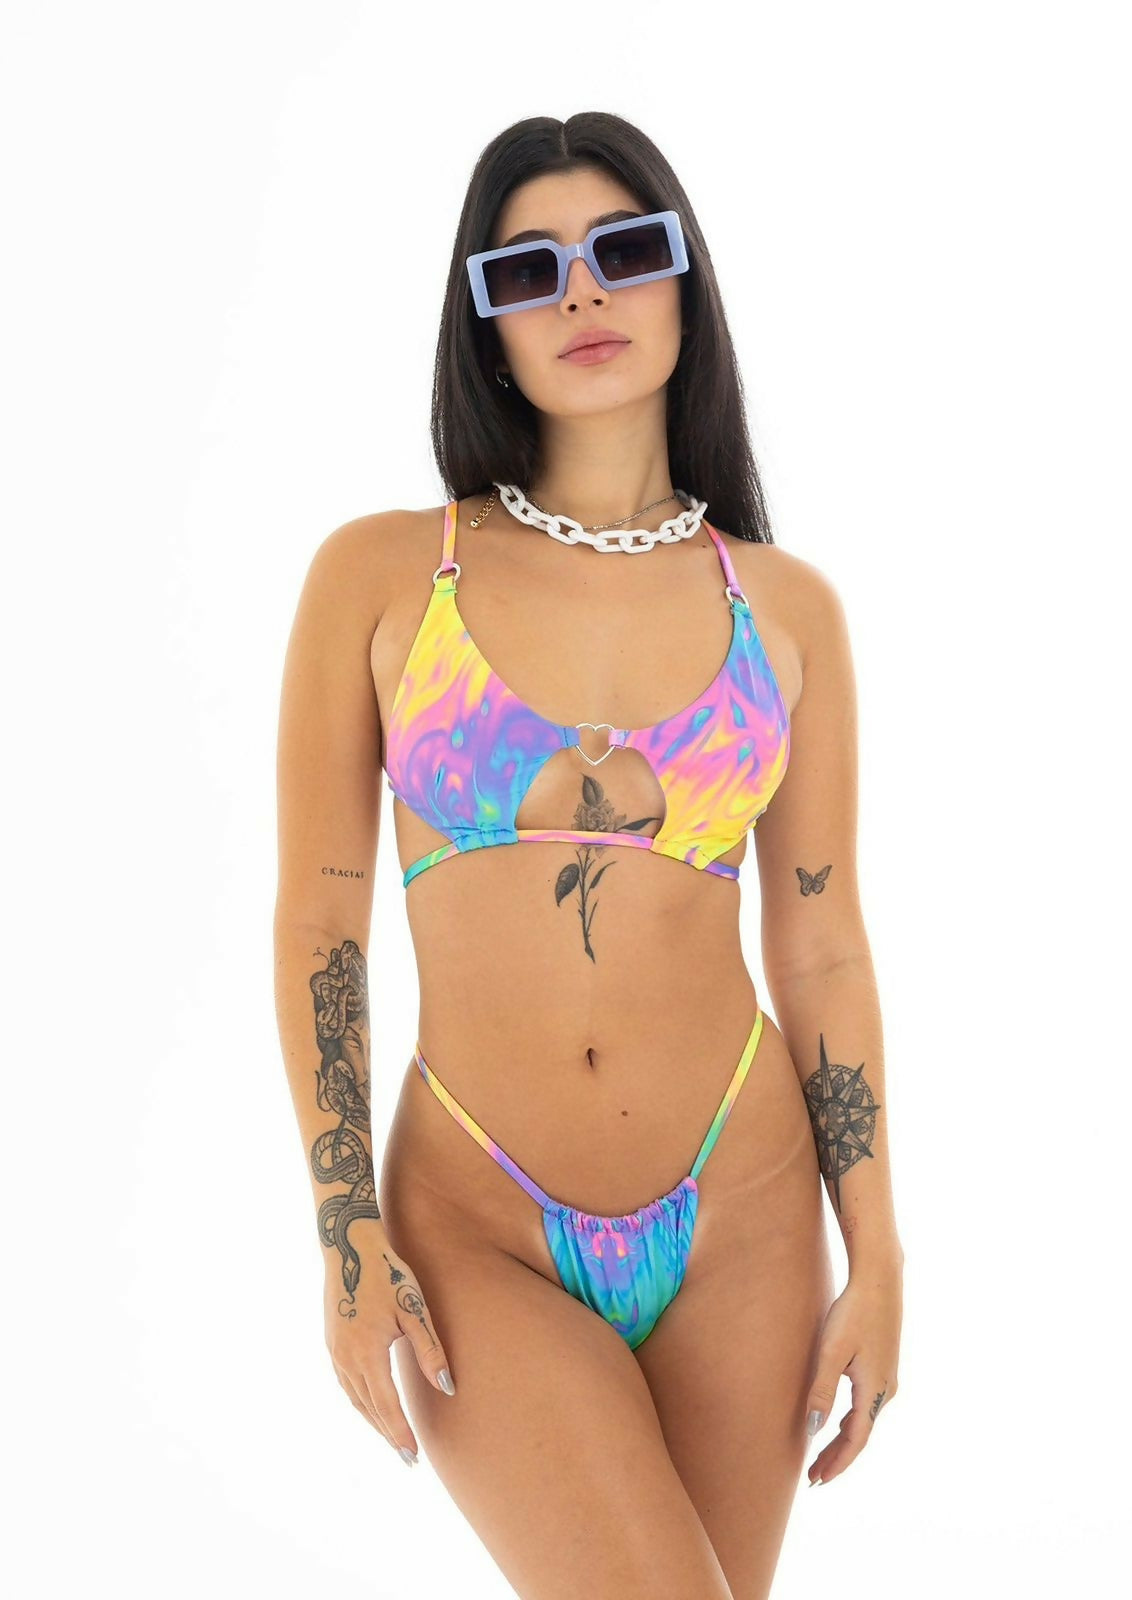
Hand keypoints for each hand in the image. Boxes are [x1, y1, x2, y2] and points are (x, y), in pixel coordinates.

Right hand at [324, 1224, 454, 1465]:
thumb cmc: (388, 1274)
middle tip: (406, 1457)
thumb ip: (430, 1350)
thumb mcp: (414, 1310)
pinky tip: (370, 1402)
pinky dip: (360, 1399)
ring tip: (391, 1435)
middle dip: (387, 1433)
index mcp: (367, 1354)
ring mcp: (334, 1350)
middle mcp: (345, 1358)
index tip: (412, 1457)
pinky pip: (345, 1382)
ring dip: (372, 1419)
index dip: (400, 1433)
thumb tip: (448, 1388)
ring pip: (354, 1397)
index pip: (386, 1407)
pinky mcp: (331, 1340)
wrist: (349, 1246)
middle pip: (368, 1408)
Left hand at [803, 1262, 901, 1485]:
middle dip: (837, 1457)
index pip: (855, 1440)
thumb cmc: (853, 1312)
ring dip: (843, 1440)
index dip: (836, 1463)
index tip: (817, 1481)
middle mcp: (885, 1390)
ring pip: (863, 1421)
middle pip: (860, 1435)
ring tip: (821, 1457)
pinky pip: (866, 1406)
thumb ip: (822, 1390)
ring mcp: (887, 1379)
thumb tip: (814, 1430)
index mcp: (874, 1390)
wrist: (880, 1280)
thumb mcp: (832, 1351)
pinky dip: (850, 1422)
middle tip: (813, 1477)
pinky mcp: (884, 1366)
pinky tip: (837, 1423)